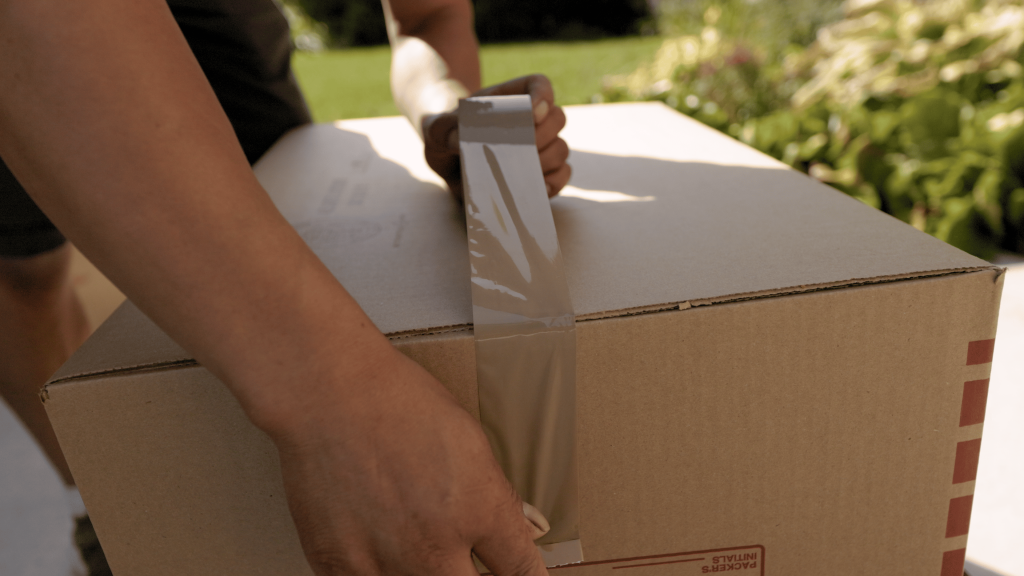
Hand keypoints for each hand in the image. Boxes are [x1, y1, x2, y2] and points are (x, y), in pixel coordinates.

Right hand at [268, 344, 548, 575]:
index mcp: (479, 510)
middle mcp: (435, 547)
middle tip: (457, 554)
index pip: (522, 571)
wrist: (326, 393)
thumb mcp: (469, 440)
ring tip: (411, 535)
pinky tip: (380, 543)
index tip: (522, 574)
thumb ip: (499, 496)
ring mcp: (384, 563)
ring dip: (424, 571)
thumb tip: (528, 528)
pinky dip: (380, 570)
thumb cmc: (399, 402)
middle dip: (471, 575)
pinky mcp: (338, 568)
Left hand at [423, 75, 570, 199]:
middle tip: (520, 150)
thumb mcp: (436, 128)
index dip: (543, 96)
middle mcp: (531, 121)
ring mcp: (540, 147)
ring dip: (547, 161)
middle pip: (558, 117)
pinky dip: (554, 182)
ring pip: (562, 148)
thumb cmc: (446, 135)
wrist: (448, 161)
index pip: (539, 85)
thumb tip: (458, 141)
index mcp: (510, 99)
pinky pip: (563, 175)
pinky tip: (536, 187)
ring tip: (522, 171)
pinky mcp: (542, 173)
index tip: (533, 114)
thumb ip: (442, 129)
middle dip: (542, 136)